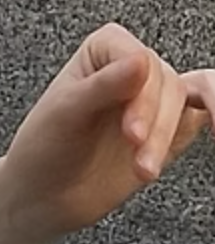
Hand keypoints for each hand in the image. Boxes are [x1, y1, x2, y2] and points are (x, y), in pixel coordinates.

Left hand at [0, 23, 214, 243]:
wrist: (47, 193)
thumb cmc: (46, 145)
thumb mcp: (66, 113)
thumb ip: (104, 86)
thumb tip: (141, 60)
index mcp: (104, 50)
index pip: (140, 59)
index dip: (143, 97)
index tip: (132, 132)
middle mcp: (132, 68)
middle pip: (169, 83)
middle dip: (157, 126)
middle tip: (139, 164)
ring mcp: (154, 100)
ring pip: (189, 99)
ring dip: (172, 136)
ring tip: (146, 171)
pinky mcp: (171, 130)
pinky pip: (200, 116)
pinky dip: (213, 119)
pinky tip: (214, 130)